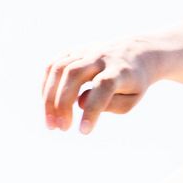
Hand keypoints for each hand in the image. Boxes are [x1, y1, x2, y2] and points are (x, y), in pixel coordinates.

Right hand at [40, 42, 157, 132]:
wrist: (135, 52)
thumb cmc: (133, 83)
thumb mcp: (132, 99)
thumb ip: (112, 104)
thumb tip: (80, 103)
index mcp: (120, 70)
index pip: (103, 86)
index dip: (92, 108)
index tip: (84, 131)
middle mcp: (100, 57)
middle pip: (74, 73)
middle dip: (63, 103)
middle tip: (62, 129)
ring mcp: (85, 51)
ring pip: (59, 68)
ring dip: (49, 97)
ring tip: (51, 124)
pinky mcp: (73, 51)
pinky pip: (53, 65)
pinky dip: (46, 86)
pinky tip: (47, 106)